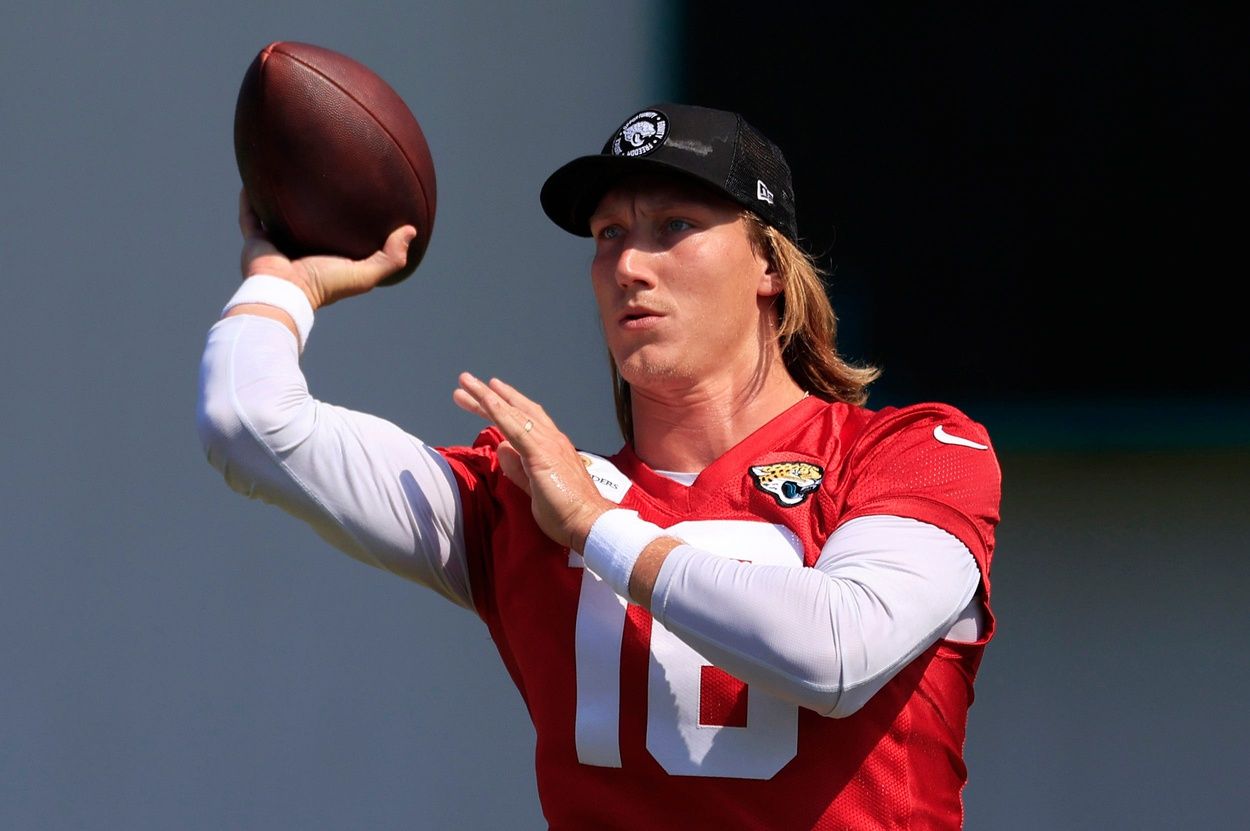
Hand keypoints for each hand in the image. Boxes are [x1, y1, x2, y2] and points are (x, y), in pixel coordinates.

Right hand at [238, 188, 415, 309]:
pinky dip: (250, 196)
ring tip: (286, 170)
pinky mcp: (255, 240)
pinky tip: (254, 173)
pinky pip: (250, 212)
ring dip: (279, 197)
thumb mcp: (365, 274)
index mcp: (324, 259)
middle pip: (305, 223)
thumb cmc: (324, 285)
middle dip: (311, 204)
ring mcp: (276, 244)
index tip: (358, 199)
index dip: (346, 221)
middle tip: (321, 177)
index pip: (336, 237)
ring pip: (276, 215)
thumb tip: (411, 231)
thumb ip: (390, 257)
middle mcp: (300, 250)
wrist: (284, 293)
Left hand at [453, 373, 611, 551]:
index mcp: (552, 446)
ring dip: (487, 396)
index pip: (524, 419)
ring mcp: (547, 444)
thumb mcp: (534, 488)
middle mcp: (551, 439)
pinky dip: (499, 411)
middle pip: (515, 410)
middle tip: (465, 382)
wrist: (589, 522)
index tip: (487, 394)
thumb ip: (518, 469)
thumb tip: (502, 449)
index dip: (505, 404)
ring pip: (512, 413)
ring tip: (465, 382)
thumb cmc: (567, 512)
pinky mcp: (540, 454)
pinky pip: (515, 428)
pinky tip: (485, 399)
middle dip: (490, 395)